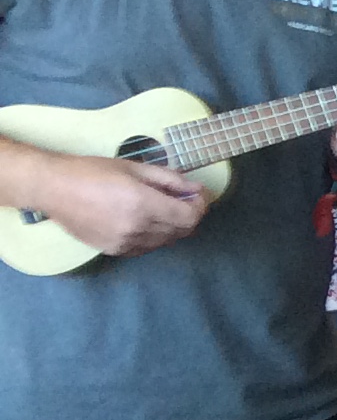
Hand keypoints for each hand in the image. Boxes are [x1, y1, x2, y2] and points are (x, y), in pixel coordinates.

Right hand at [23, 152, 206, 257]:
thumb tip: (195, 188)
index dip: (200, 206)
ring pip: (166, 241)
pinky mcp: (114, 251)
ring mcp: (125, 243)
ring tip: (163, 208)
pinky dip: (155, 236)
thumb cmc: (92, 172)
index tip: (199, 194)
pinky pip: (147, 247)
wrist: (53, 188)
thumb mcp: (135, 168)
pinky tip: (146, 221)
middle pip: (182, 231)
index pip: (190, 216)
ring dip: (173, 226)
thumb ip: (169, 179)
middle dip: (190, 215)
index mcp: (143, 205)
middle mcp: (137, 228)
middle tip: (184, 199)